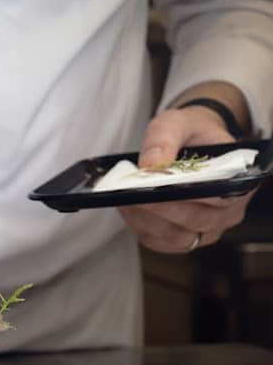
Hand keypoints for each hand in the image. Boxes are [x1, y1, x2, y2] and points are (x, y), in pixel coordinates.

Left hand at [119, 105, 251, 253]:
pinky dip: (141, 226)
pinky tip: (128, 208)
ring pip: (175, 237)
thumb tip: (149, 166)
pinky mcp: (181, 240)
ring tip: (126, 199)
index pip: (219, 198)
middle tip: (132, 195)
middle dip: (162, 209)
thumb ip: (165, 138)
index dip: (188, 196)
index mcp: (238, 184)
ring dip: (148, 220)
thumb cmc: (191, 134)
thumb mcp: (179, 122)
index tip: (158, 189)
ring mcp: (205, 231)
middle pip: (195, 221)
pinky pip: (160, 241)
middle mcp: (227, 214)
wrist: (191, 144)